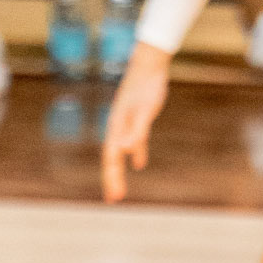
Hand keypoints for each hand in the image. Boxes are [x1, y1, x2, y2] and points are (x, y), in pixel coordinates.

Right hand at [102, 44, 170, 202]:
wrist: (150, 62)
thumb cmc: (147, 85)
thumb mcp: (144, 110)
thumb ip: (135, 131)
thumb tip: (124, 151)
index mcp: (117, 126)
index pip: (111, 158)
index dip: (112, 178)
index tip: (113, 198)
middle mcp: (118, 126)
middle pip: (112, 157)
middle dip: (112, 179)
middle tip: (113, 200)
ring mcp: (126, 122)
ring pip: (121, 151)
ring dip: (120, 170)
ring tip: (119, 188)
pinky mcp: (137, 117)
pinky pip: (134, 142)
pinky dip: (135, 153)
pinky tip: (139, 164)